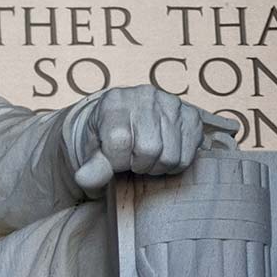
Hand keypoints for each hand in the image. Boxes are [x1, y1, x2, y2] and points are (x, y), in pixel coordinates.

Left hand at [73, 85, 205, 192]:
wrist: (126, 119)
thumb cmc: (107, 135)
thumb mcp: (93, 149)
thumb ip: (92, 166)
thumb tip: (85, 180)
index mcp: (114, 101)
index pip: (119, 142)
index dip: (117, 161)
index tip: (114, 160)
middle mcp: (144, 96)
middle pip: (149, 149)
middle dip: (138, 165)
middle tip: (132, 160)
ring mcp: (171, 103)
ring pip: (171, 156)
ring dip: (157, 166)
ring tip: (147, 157)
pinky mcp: (191, 115)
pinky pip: (189, 155)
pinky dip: (176, 163)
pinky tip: (163, 153)